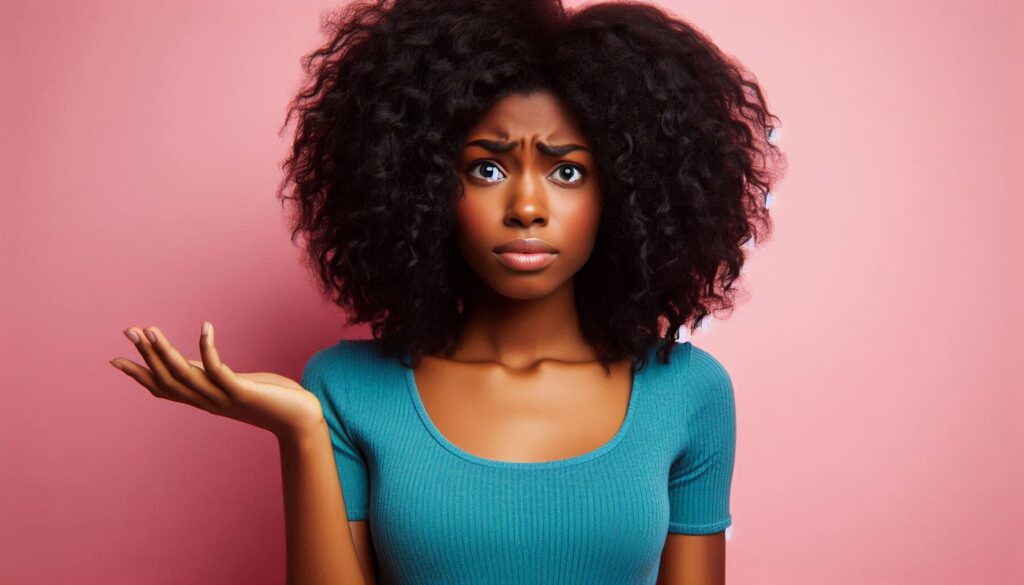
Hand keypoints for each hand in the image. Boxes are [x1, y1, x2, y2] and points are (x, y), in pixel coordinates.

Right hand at [110, 321, 325, 440]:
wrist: (298, 419)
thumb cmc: (268, 398)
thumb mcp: (232, 384)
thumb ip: (209, 375)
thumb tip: (187, 361)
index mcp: (202, 399)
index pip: (162, 388)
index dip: (139, 374)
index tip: (114, 359)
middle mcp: (207, 401)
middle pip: (169, 379)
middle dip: (147, 355)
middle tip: (129, 331)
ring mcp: (224, 398)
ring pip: (186, 375)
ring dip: (167, 351)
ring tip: (151, 329)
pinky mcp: (243, 392)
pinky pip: (219, 370)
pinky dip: (209, 348)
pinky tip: (205, 327)